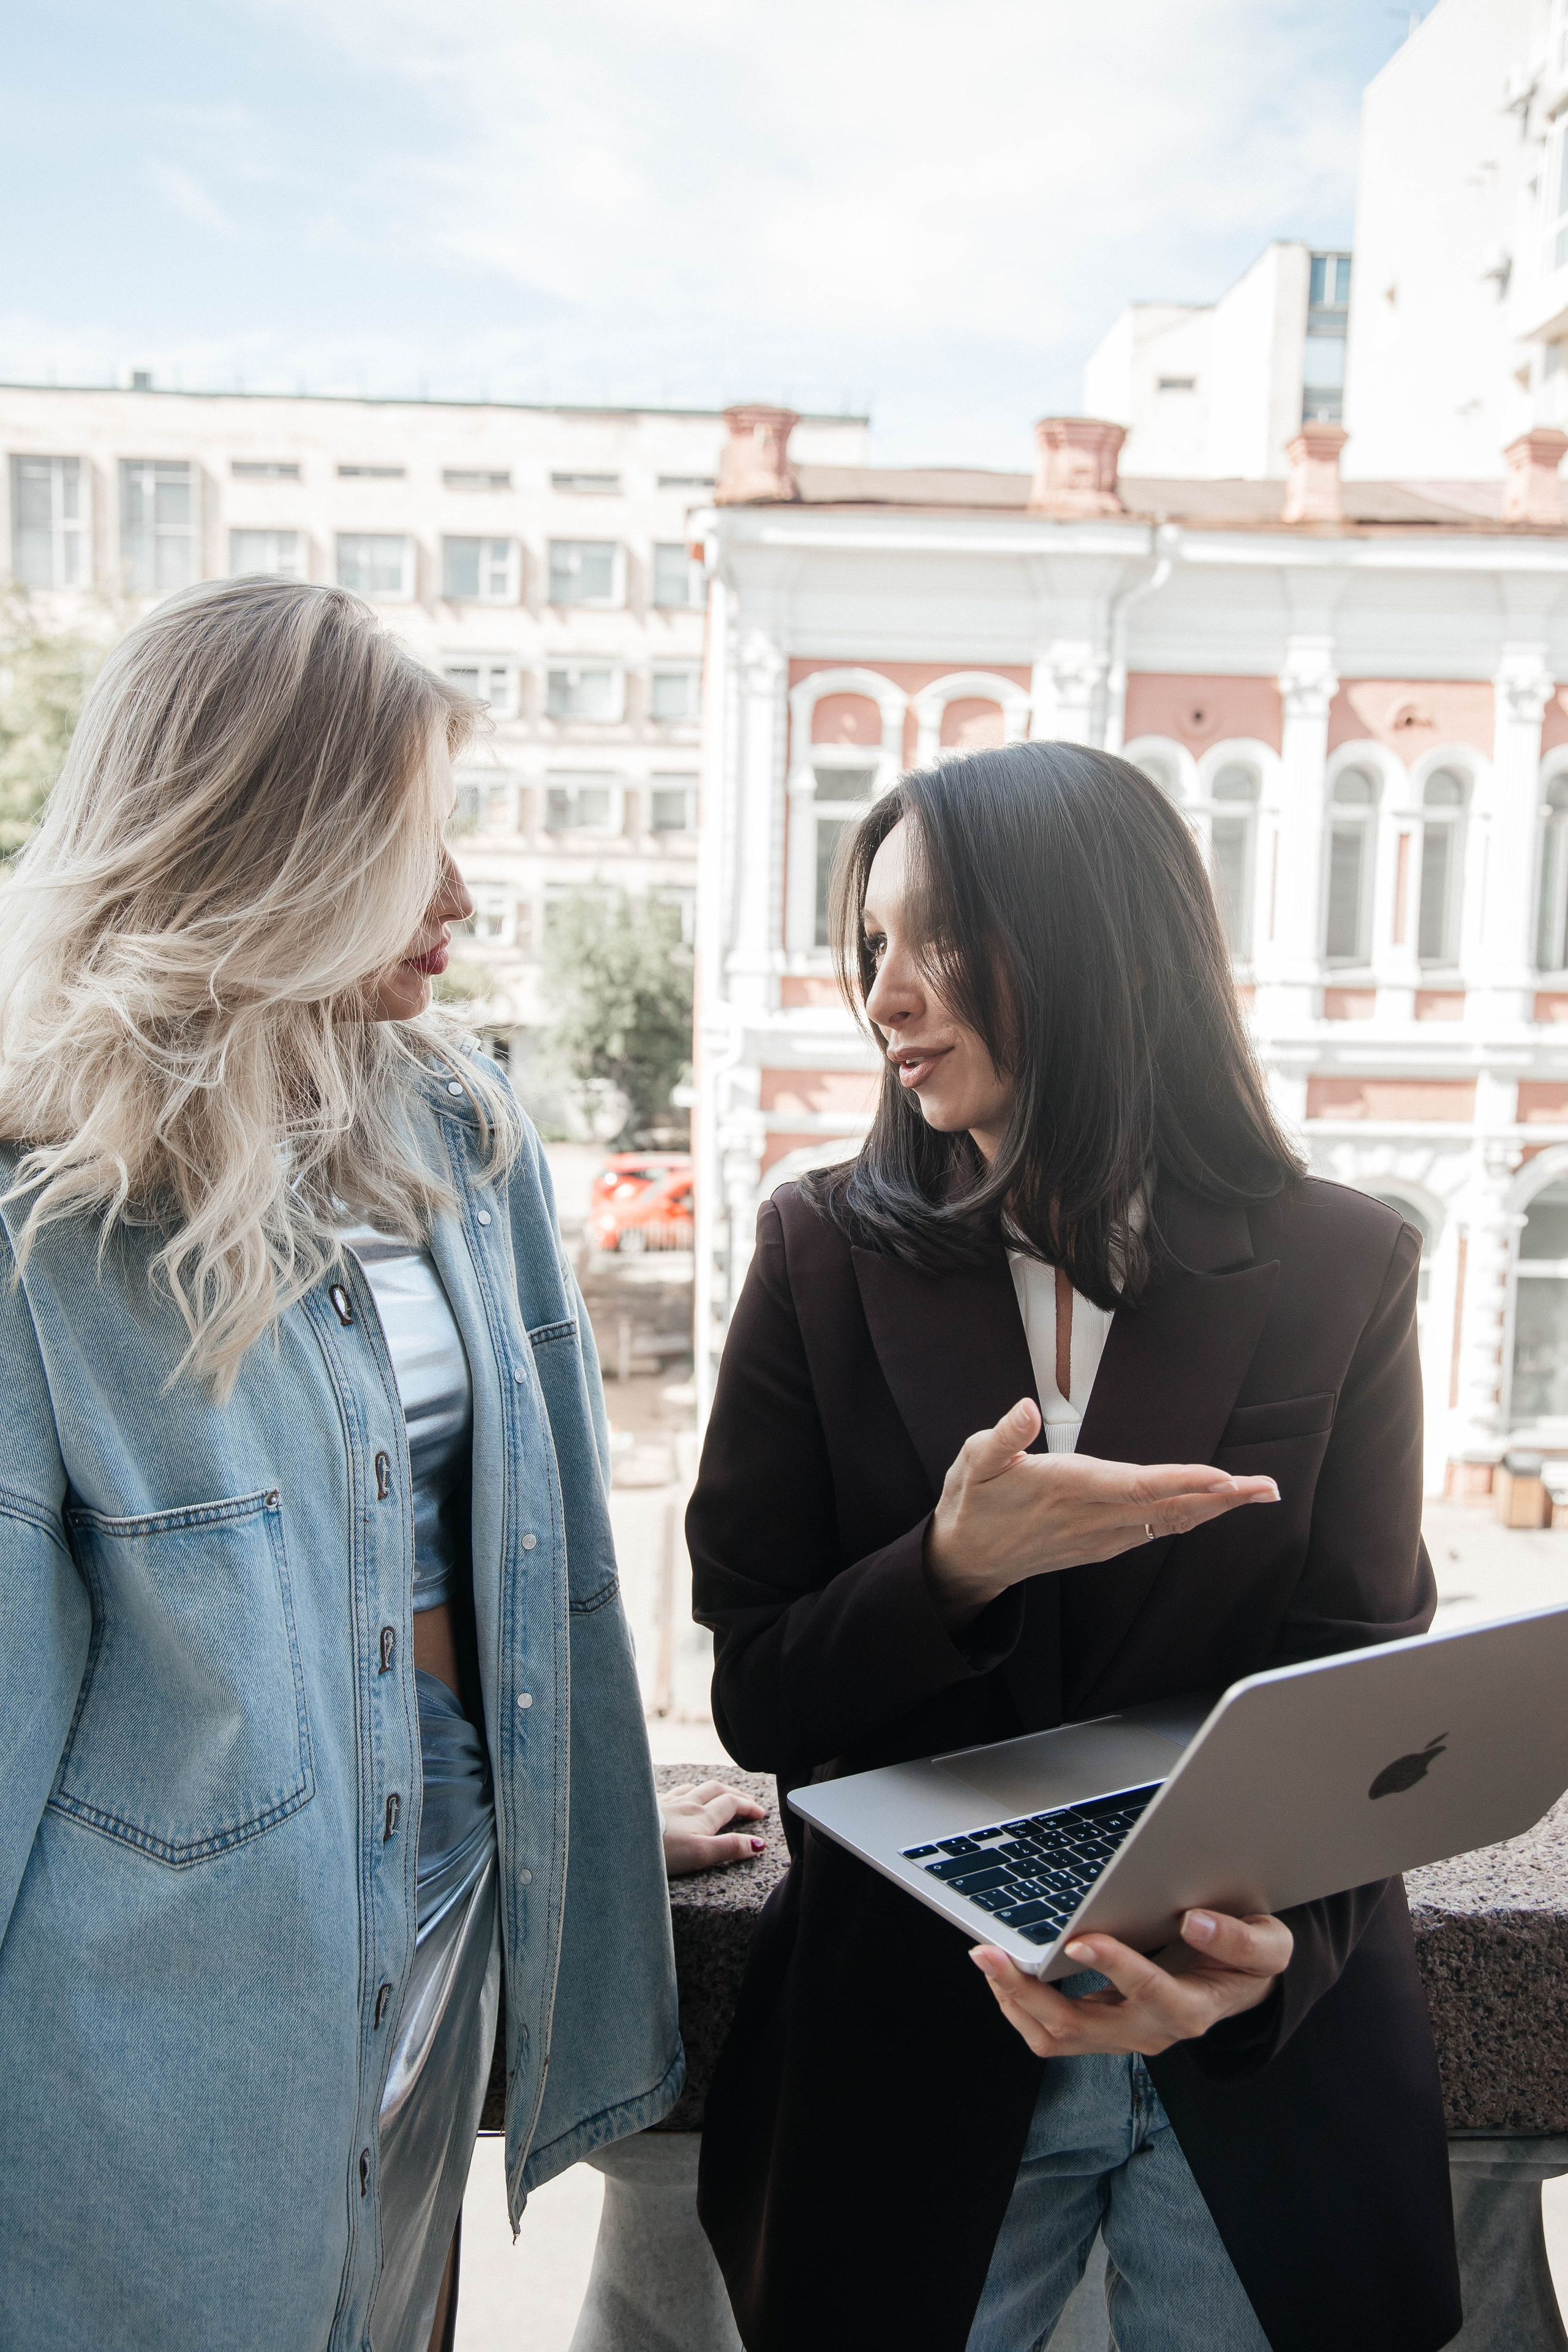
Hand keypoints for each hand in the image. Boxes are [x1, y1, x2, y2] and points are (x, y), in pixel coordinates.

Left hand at [659, 1780, 766, 1876]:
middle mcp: (687, 1803)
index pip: (732, 1803)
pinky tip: (680, 1797)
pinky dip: (685, 1792)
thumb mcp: (701, 1855)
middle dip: (735, 1793)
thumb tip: (757, 1844)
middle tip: (747, 1802)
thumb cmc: (663, 1851)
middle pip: (716, 1789)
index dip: (749, 1807)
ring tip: (717, 1795)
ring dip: (711, 1789)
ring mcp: (667, 1802)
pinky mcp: (650, 1805)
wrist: (623, 1841)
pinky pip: (673, 1792)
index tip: (761, 1814)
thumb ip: (729, 1848)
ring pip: (694, 1788)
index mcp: (702, 1815)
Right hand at [923, 1396, 1278, 1621]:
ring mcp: (1102, 1535)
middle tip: (1267, 1487)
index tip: (1223, 1476)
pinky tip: (1210, 1507)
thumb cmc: (973, 1503)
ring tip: (1254, 1492)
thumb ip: (1003, 1435)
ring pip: (1170, 1522)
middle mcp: (1094, 1516)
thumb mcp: (974, 1461)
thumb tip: (1024, 1407)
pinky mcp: (1103, 1544)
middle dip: (1222, 1498)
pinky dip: (1190, 1517)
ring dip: (1215, 1508)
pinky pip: (1156, 1531)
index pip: (1138, 1486)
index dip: (1183, 1481)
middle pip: (1170, 1508)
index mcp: (1068, 1488)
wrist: (967, 1561)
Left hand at [970, 1909, 1292, 2057]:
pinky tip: (1005, 1973)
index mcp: (1189, 2009)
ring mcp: (1123, 2037)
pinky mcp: (1105, 2032)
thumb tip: (1196, 1922)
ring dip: (1015, 2001)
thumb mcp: (1267, 1946)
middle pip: (1079, 2026)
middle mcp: (1151, 2032)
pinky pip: (1053, 2034)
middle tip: (992, 1953)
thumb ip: (1240, 1939)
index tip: (1080, 1939)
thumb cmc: (1249, 1960)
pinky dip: (1021, 2006)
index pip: (1148, 1992)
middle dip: (1028, 1990)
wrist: (1243, 1988)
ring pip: (1056, 2038)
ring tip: (987, 1960)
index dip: (1114, 1966)